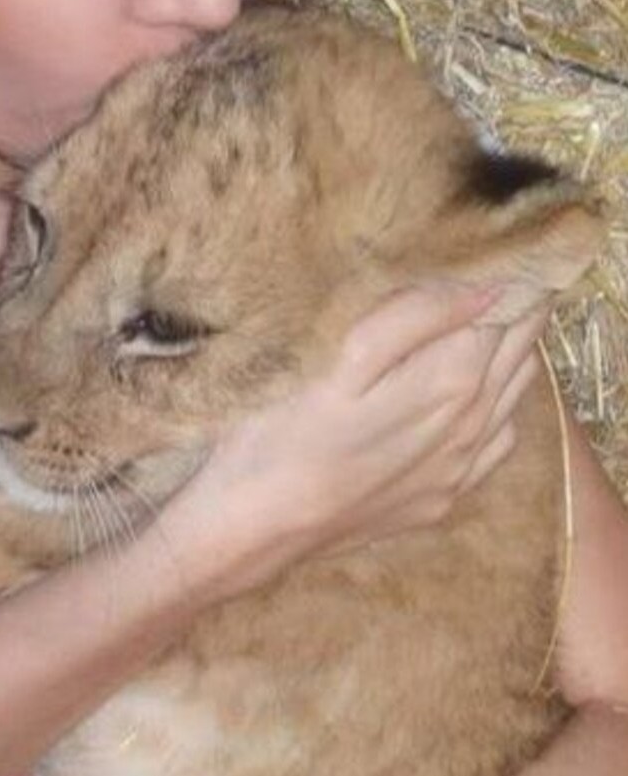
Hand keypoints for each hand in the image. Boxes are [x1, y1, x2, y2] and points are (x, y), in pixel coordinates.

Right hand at [170, 282, 548, 592]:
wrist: (257, 528)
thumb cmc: (282, 432)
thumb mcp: (341, 357)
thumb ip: (417, 317)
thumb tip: (486, 287)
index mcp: (452, 379)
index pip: (507, 309)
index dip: (506, 274)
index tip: (494, 248)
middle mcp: (472, 424)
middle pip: (519, 349)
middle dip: (516, 309)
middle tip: (497, 272)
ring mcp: (462, 468)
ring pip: (515, 394)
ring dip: (511, 352)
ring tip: (487, 319)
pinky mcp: (444, 497)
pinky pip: (498, 441)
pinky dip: (500, 405)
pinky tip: (475, 392)